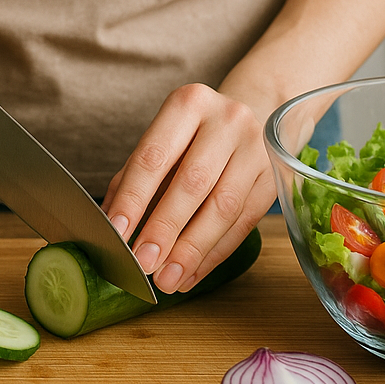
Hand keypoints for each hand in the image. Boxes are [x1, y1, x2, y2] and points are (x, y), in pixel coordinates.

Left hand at [101, 84, 275, 292]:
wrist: (251, 116)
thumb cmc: (192, 136)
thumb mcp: (159, 144)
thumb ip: (132, 181)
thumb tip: (110, 228)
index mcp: (187, 104)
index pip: (154, 156)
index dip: (134, 198)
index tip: (117, 232)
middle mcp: (227, 120)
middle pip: (192, 182)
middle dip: (165, 228)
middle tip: (143, 264)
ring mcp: (257, 148)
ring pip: (223, 208)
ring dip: (192, 250)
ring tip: (167, 279)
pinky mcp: (275, 177)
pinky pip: (244, 224)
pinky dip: (214, 255)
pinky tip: (191, 274)